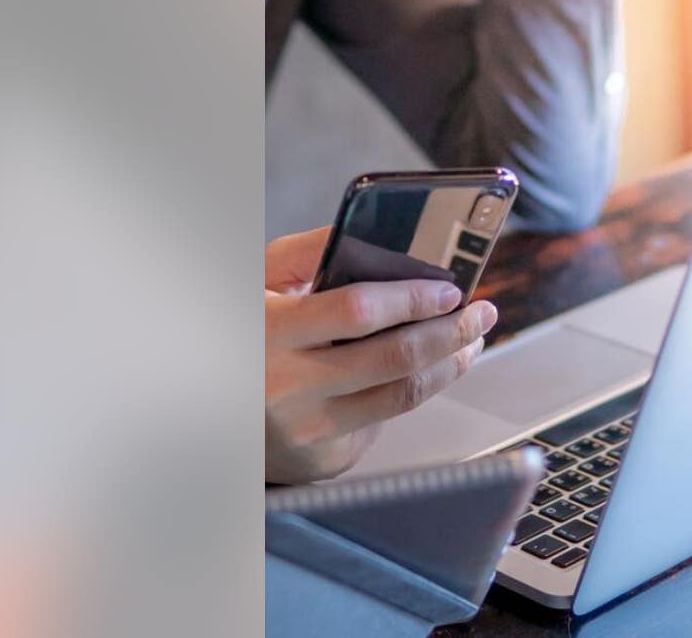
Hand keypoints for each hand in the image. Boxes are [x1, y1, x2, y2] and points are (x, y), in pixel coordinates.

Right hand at [265, 227, 496, 482]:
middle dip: (451, 333)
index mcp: (268, 330)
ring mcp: (307, 429)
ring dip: (449, 366)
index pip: (357, 311)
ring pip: (402, 396)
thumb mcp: (262, 279)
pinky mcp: (324, 458)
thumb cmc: (248, 328)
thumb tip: (384, 232)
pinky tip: (428, 371)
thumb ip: (313, 250)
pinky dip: (414, 391)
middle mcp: (286, 386)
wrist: (210, 404)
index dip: (412, 299)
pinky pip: (385, 422)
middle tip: (480, 314)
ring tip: (469, 341)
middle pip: (394, 359)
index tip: (450, 289)